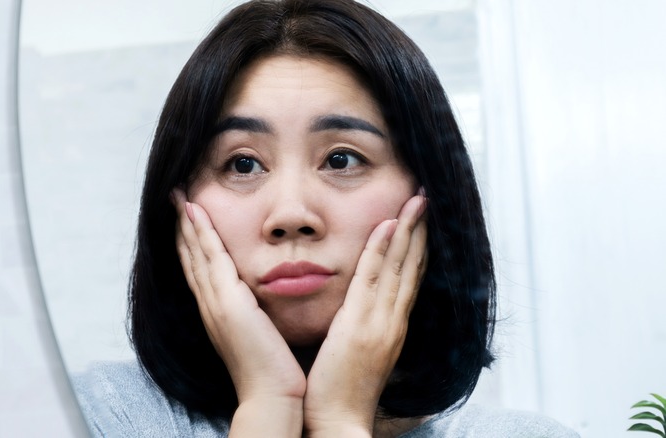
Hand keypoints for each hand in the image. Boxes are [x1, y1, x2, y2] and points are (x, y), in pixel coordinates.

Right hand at [172, 189, 304, 435]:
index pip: (201, 269)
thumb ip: (260, 315)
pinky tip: (195, 211)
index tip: (188, 218)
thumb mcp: (263, 333)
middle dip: (183, 227)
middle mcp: (210, 304)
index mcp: (219, 312)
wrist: (272, 394)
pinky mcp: (226, 301)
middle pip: (190, 257)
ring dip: (187, 222)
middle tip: (176, 199)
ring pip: (196, 252)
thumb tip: (265, 303)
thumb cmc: (275, 369)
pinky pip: (210, 256)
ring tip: (180, 197)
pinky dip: (200, 232)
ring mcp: (215, 302)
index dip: (191, 243)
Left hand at [303, 191, 428, 436]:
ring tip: (416, 200)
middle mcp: (393, 321)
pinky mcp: (361, 326)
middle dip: (420, 231)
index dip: (417, 248)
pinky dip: (381, 250)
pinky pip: (373, 279)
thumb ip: (361, 328)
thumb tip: (354, 309)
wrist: (337, 422)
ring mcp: (380, 323)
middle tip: (425, 198)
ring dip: (408, 230)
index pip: (409, 279)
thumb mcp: (357, 353)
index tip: (421, 221)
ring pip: (398, 267)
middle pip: (412, 267)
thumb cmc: (340, 391)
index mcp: (391, 327)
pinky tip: (386, 225)